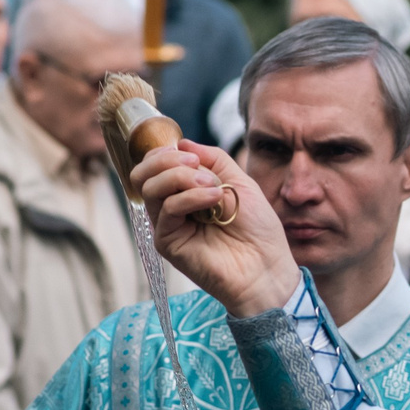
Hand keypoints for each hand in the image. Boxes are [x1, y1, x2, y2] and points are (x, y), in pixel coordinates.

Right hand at [130, 139, 295, 316]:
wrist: (266, 267)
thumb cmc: (257, 229)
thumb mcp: (238, 181)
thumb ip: (212, 160)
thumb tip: (181, 142)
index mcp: (184, 192)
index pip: (155, 164)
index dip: (167, 152)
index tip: (194, 156)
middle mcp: (170, 208)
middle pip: (143, 174)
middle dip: (167, 160)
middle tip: (197, 166)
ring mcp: (167, 226)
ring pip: (149, 188)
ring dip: (181, 177)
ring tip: (212, 186)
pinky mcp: (168, 243)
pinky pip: (167, 209)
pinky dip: (190, 197)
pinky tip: (214, 199)